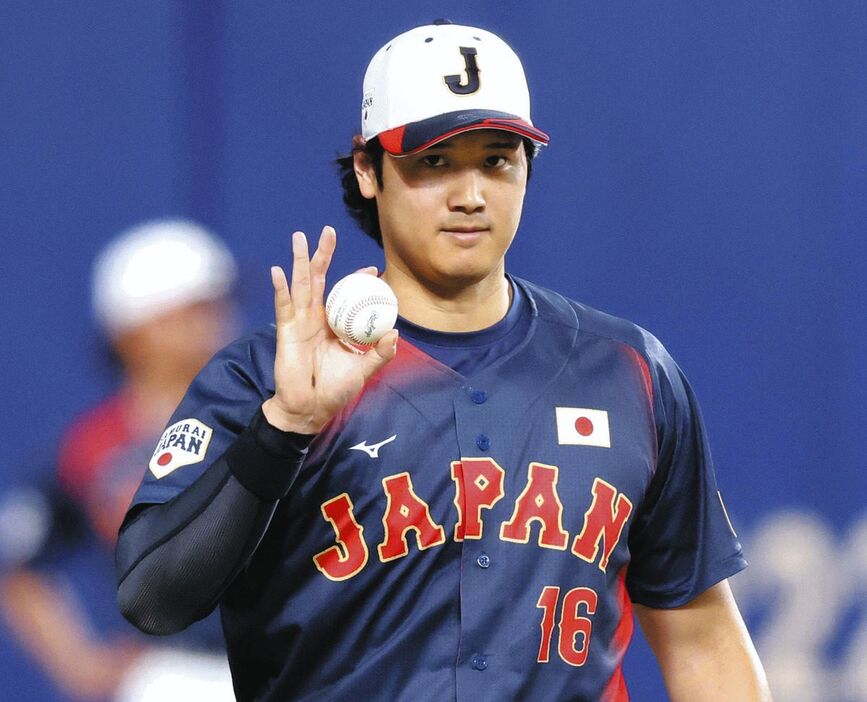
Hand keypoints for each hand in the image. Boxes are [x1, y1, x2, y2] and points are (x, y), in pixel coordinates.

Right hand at [262, 226, 397, 433]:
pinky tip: (278, 271)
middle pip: (319, 279)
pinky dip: (281, 288)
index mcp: (335, 324)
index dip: (357, 279)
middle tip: (328, 230)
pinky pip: (284, 307)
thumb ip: (380, 353)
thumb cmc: (335, 390)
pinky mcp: (286, 332)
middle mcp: (316, 318)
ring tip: (299, 236)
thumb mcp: (364, 370)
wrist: (310, 409)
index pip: (346, 294)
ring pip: (300, 284)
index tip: (374, 269)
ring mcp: (300, 322)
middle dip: (323, 254)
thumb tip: (394, 332)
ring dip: (299, 260)